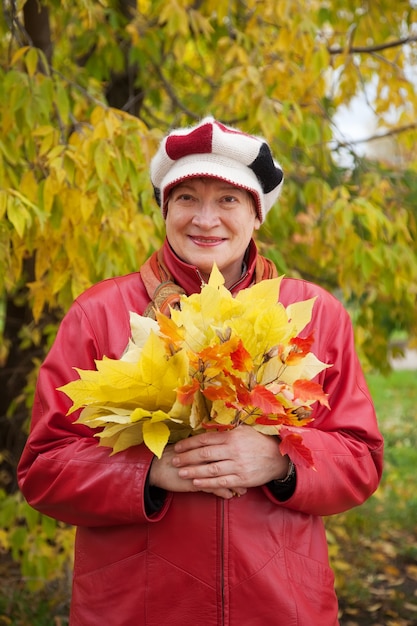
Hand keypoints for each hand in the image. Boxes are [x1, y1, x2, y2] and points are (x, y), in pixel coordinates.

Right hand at [148, 444, 244, 498]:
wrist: (157, 466)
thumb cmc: (174, 456)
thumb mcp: (191, 449)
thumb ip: (205, 448)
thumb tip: (219, 447)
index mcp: (204, 446)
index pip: (225, 450)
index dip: (238, 455)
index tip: (249, 459)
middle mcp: (204, 457)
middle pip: (228, 463)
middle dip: (240, 470)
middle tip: (252, 475)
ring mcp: (200, 470)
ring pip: (222, 477)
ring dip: (234, 484)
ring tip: (243, 490)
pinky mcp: (195, 483)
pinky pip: (213, 489)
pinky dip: (222, 493)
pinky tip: (230, 496)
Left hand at [171, 425, 289, 493]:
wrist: (278, 458)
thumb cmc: (257, 442)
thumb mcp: (243, 431)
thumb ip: (225, 432)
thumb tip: (206, 431)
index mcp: (232, 436)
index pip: (206, 439)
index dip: (190, 443)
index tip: (178, 447)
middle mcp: (234, 450)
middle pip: (205, 454)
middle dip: (187, 457)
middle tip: (174, 460)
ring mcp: (238, 465)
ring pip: (211, 469)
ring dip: (194, 471)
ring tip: (181, 472)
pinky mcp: (242, 479)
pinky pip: (221, 482)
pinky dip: (208, 483)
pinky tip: (196, 482)